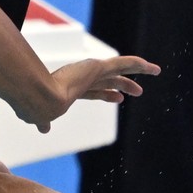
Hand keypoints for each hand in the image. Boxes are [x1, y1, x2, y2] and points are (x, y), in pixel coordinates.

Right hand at [18, 55, 160, 133]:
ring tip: (155, 71)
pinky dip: (138, 64)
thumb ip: (43, 121)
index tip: (118, 99)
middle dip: (123, 85)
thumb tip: (43, 129)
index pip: (94, 90)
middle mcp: (82, 77)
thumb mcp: (40, 116)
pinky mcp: (97, 66)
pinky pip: (123, 63)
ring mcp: (90, 70)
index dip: (107, 94)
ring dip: (138, 70)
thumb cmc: (38, 107)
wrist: (40, 100)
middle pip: (109, 80)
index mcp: (72, 88)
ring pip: (120, 67)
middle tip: (137, 92)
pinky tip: (152, 67)